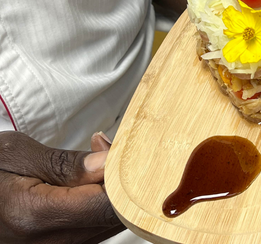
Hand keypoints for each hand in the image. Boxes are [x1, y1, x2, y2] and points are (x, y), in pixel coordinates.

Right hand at [0, 131, 124, 243]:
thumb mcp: (18, 155)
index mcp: (35, 216)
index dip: (126, 177)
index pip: (106, 205)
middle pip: (112, 217)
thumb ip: (67, 163)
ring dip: (113, 189)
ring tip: (99, 156)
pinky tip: (92, 178)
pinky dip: (101, 202)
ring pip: (107, 224)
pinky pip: (94, 228)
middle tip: (110, 147)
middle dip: (123, 180)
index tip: (127, 150)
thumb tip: (108, 163)